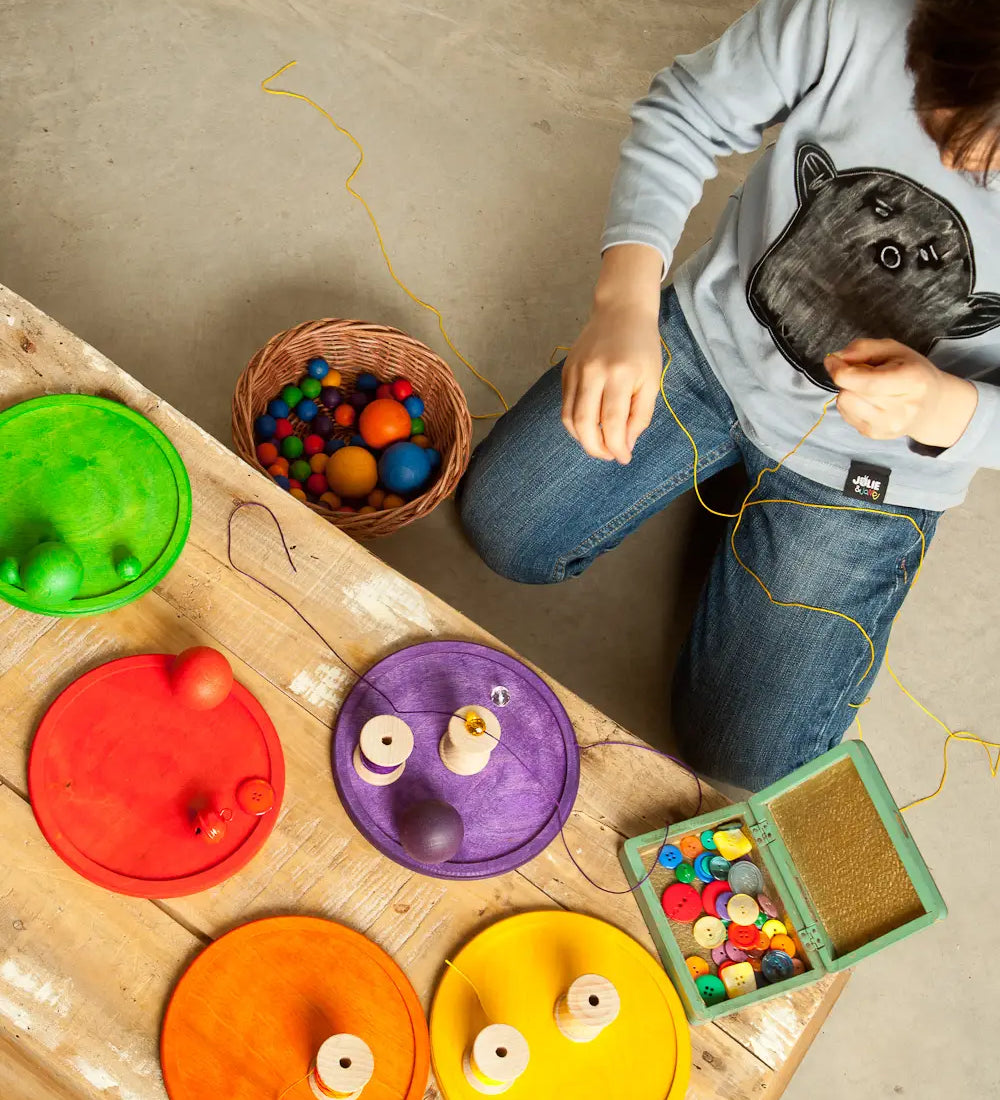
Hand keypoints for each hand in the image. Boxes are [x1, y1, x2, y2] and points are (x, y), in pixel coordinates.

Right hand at [561, 304, 662, 462]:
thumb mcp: (651, 380)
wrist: (621, 311)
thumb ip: (640, 415)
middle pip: (585, 423)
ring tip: (599, 444)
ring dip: (582, 439)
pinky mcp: (566, 371)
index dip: (617, 447)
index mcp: (621, 375)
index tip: (624, 458)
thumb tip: (625, 445)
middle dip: (596, 448)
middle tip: (609, 456)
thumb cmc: (642, 347)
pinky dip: (574, 423)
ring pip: (569, 418)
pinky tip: (589, 426)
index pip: (612, 422)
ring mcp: (576, 371)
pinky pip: (565, 405)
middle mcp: (594, 373)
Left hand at [825, 339, 977, 448]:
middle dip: (847, 379)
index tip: (833, 360)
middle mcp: (901, 409)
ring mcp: (888, 426)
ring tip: (867, 388)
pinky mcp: (875, 434)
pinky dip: (851, 404)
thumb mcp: (893, 350)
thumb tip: (835, 359)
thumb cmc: (912, 372)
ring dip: (848, 392)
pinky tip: (868, 401)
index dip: (840, 370)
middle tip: (862, 373)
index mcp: (911, 381)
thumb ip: (862, 349)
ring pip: (844, 404)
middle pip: (849, 393)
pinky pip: (845, 415)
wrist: (931, 405)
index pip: (864, 382)